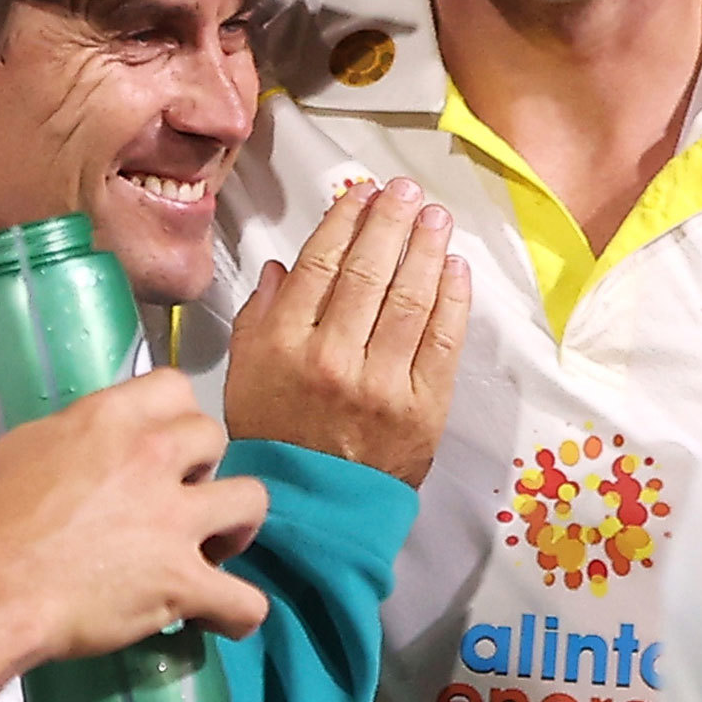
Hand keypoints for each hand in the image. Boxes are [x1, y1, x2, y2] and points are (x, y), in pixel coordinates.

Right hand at [0, 369, 270, 656]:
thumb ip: (9, 459)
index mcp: (105, 419)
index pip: (172, 387)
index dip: (171, 417)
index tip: (156, 444)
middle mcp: (150, 456)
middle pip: (215, 437)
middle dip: (204, 468)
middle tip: (177, 499)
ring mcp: (172, 519)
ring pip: (252, 501)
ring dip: (237, 526)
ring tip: (212, 550)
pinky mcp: (181, 581)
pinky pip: (244, 599)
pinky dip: (238, 611)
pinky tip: (222, 618)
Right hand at [222, 179, 470, 485]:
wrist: (313, 510)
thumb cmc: (276, 440)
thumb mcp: (245, 376)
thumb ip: (260, 317)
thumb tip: (283, 267)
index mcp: (285, 347)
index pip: (320, 266)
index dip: (344, 222)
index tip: (361, 194)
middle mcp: (333, 360)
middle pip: (368, 272)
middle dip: (390, 222)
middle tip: (405, 190)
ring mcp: (383, 385)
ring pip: (410, 299)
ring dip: (426, 249)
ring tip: (435, 216)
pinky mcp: (424, 408)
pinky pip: (442, 341)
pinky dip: (452, 299)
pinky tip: (456, 268)